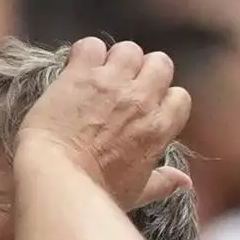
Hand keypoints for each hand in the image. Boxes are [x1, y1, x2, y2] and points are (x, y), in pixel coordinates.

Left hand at [19, 38, 191, 209]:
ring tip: (98, 76)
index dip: (162, 99)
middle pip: (160, 63)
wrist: (56, 179)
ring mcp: (110, 83)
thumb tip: (184, 181)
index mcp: (158, 128)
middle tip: (122, 88)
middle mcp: (140, 99)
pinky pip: (90, 46)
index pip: (179, 96)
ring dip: (115, 60)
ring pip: (129, 50)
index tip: (145, 108)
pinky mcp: (80, 74)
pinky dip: (83, 54)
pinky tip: (74, 69)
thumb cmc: (95, 193)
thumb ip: (162, 182)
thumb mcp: (136, 193)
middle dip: (144, 72)